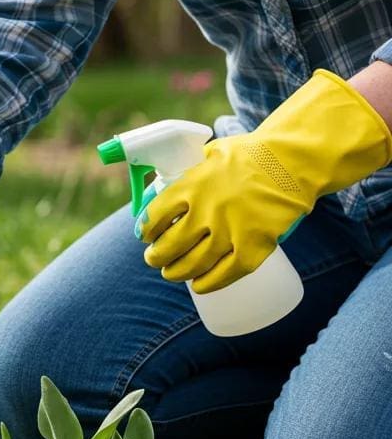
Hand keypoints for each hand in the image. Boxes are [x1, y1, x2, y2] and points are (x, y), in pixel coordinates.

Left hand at [141, 70, 390, 292]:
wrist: (293, 161)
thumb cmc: (250, 155)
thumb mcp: (209, 154)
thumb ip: (187, 171)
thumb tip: (162, 187)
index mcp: (190, 186)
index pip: (153, 217)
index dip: (145, 230)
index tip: (145, 236)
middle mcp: (205, 211)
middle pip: (168, 246)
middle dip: (156, 257)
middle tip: (154, 259)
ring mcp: (229, 231)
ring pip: (192, 264)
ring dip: (175, 273)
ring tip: (171, 272)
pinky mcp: (253, 248)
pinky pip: (224, 275)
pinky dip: (207, 284)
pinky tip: (198, 285)